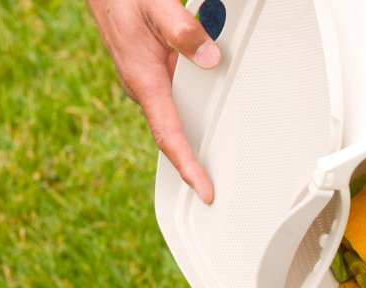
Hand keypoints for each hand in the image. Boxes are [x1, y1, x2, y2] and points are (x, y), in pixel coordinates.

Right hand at [87, 0, 219, 202]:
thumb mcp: (156, 6)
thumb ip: (183, 31)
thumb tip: (210, 58)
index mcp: (143, 80)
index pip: (168, 135)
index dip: (187, 166)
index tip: (204, 190)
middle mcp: (143, 86)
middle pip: (177, 130)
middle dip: (198, 154)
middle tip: (222, 179)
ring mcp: (146, 81)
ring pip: (179, 109)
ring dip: (201, 121)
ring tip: (222, 146)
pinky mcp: (151, 72)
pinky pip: (176, 94)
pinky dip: (195, 100)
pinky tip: (211, 100)